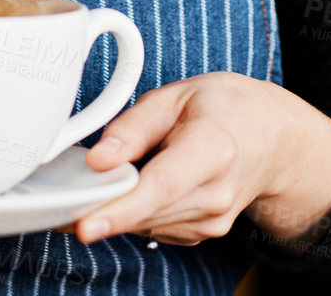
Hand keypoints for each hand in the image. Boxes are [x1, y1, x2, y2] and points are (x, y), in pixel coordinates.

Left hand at [63, 73, 330, 247]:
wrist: (273, 139)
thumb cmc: (223, 108)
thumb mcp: (176, 96)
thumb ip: (133, 126)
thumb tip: (98, 160)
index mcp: (213, 149)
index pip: (161, 186)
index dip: (121, 208)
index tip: (85, 224)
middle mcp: (216, 193)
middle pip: (146, 211)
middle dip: (99, 209)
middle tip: (57, 202)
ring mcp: (213, 220)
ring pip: (144, 224)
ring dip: (115, 209)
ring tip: (100, 182)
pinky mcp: (203, 233)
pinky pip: (153, 228)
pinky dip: (135, 211)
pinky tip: (137, 187)